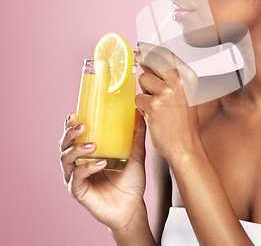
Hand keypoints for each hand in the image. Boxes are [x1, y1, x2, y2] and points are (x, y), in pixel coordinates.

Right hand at [58, 110, 147, 231]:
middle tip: (82, 126)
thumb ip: (136, 135)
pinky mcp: (78, 191)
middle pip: (64, 145)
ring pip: (65, 160)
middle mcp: (77, 164)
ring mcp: (76, 178)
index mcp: (87, 153)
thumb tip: (138, 112)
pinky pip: (76, 177)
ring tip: (93, 145)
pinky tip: (100, 163)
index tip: (74, 113)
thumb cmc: (131, 181)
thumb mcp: (136, 154)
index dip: (70, 124)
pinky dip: (86, 168)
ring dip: (77, 149)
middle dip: (70, 134)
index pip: (74, 136)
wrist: (133, 207)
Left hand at [134, 45, 200, 161]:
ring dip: (144, 92)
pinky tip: (153, 115)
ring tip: (156, 106)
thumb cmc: (183, 123)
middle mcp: (179, 81)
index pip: (166, 54)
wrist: (186, 146)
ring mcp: (166, 92)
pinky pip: (138, 99)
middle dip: (141, 58)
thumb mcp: (183, 94)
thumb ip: (168, 77)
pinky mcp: (154, 105)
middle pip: (152, 61)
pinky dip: (142, 107)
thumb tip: (146, 62)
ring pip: (143, 80)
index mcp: (188, 76)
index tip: (141, 46)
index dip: (151, 48)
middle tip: (135, 56)